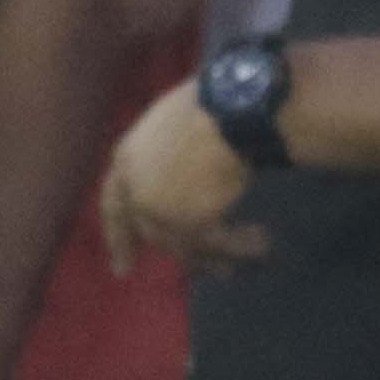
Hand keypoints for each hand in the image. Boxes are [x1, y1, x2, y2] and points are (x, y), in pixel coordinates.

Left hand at [101, 86, 264, 271]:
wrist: (232, 108)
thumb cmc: (213, 103)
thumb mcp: (177, 126)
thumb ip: (170, 155)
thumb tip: (187, 176)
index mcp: (126, 156)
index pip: (115, 203)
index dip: (120, 235)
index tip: (123, 268)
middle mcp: (135, 187)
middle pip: (150, 231)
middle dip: (173, 253)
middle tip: (210, 276)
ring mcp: (157, 207)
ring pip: (186, 245)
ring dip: (223, 252)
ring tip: (257, 248)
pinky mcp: (187, 222)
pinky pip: (215, 245)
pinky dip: (241, 247)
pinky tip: (264, 244)